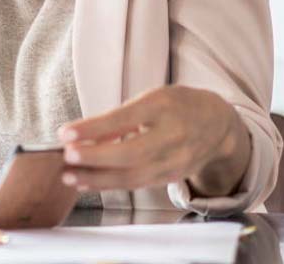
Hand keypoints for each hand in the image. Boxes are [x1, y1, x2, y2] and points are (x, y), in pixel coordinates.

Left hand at [56, 85, 250, 195]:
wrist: (218, 124)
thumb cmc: (176, 106)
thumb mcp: (150, 98)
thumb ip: (119, 117)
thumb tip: (83, 136)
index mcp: (163, 106)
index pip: (125, 119)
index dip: (94, 128)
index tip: (66, 133)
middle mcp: (172, 135)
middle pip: (131, 153)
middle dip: (95, 158)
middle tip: (67, 157)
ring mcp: (175, 160)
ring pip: (133, 175)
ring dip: (97, 178)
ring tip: (69, 177)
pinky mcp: (172, 177)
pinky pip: (137, 184)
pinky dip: (110, 185)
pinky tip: (88, 183)